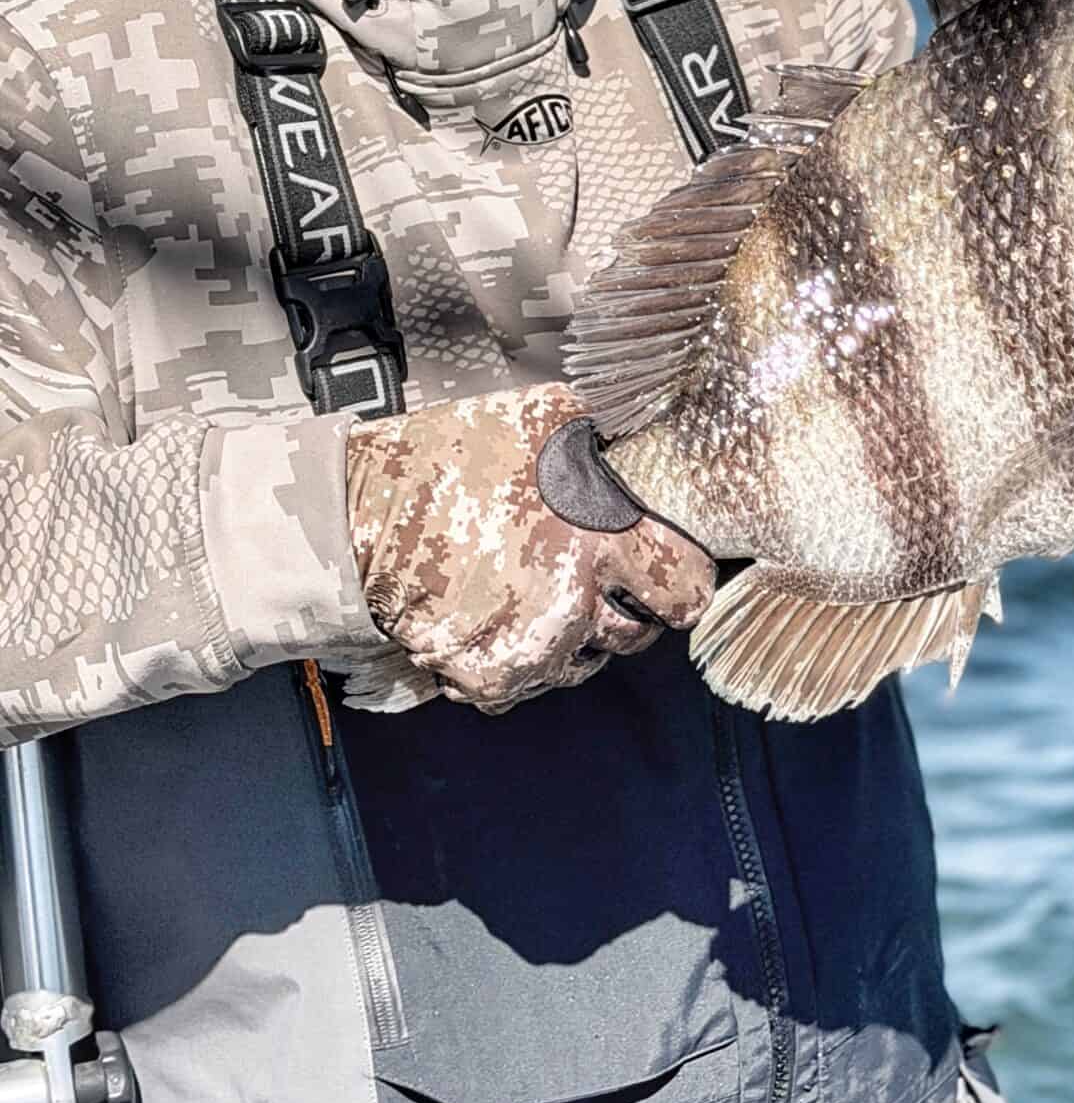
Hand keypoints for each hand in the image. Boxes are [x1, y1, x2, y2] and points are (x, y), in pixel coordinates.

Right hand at [344, 382, 715, 713]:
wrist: (357, 514)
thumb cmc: (447, 460)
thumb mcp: (546, 419)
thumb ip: (607, 449)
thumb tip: (641, 459)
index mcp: (603, 535)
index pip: (687, 589)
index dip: (681, 582)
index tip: (670, 576)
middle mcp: (575, 600)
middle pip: (637, 635)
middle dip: (625, 611)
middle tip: (591, 579)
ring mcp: (532, 646)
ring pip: (583, 662)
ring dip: (569, 636)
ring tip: (529, 588)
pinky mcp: (490, 677)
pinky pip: (529, 683)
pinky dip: (518, 658)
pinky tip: (494, 614)